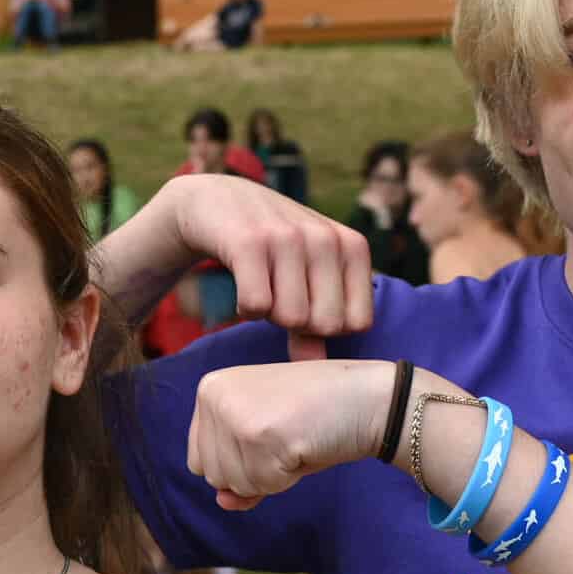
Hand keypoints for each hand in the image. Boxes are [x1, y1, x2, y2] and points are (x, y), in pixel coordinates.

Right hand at [155, 173, 374, 358]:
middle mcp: (326, 239)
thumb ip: (316, 324)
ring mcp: (288, 237)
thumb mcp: (303, 277)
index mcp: (352, 246)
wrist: (215, 203)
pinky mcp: (249, 242)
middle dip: (297, 323)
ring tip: (261, 287)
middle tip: (279, 297)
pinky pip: (256, 305)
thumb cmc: (268, 248)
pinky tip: (241, 284)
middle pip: (325, 325)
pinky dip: (244, 308)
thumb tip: (320, 370)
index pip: (358, 323)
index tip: (306, 306)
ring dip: (268, 314)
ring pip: (291, 318)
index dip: (326, 327)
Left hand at [186, 358, 398, 510]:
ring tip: (295, 440)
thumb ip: (236, 473)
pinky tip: (304, 446)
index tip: (270, 436)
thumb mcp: (266, 443)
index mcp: (210, 389)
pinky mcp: (258, 433)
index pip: (199, 460)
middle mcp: (214, 396)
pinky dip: (286, 479)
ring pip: (235, 485)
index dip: (239, 464)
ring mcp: (234, 413)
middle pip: (212, 476)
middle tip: (287, 438)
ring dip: (271, 476)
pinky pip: (262, 486)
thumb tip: (222, 502)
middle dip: (253, 472)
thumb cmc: (318, 418)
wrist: (369, 398)